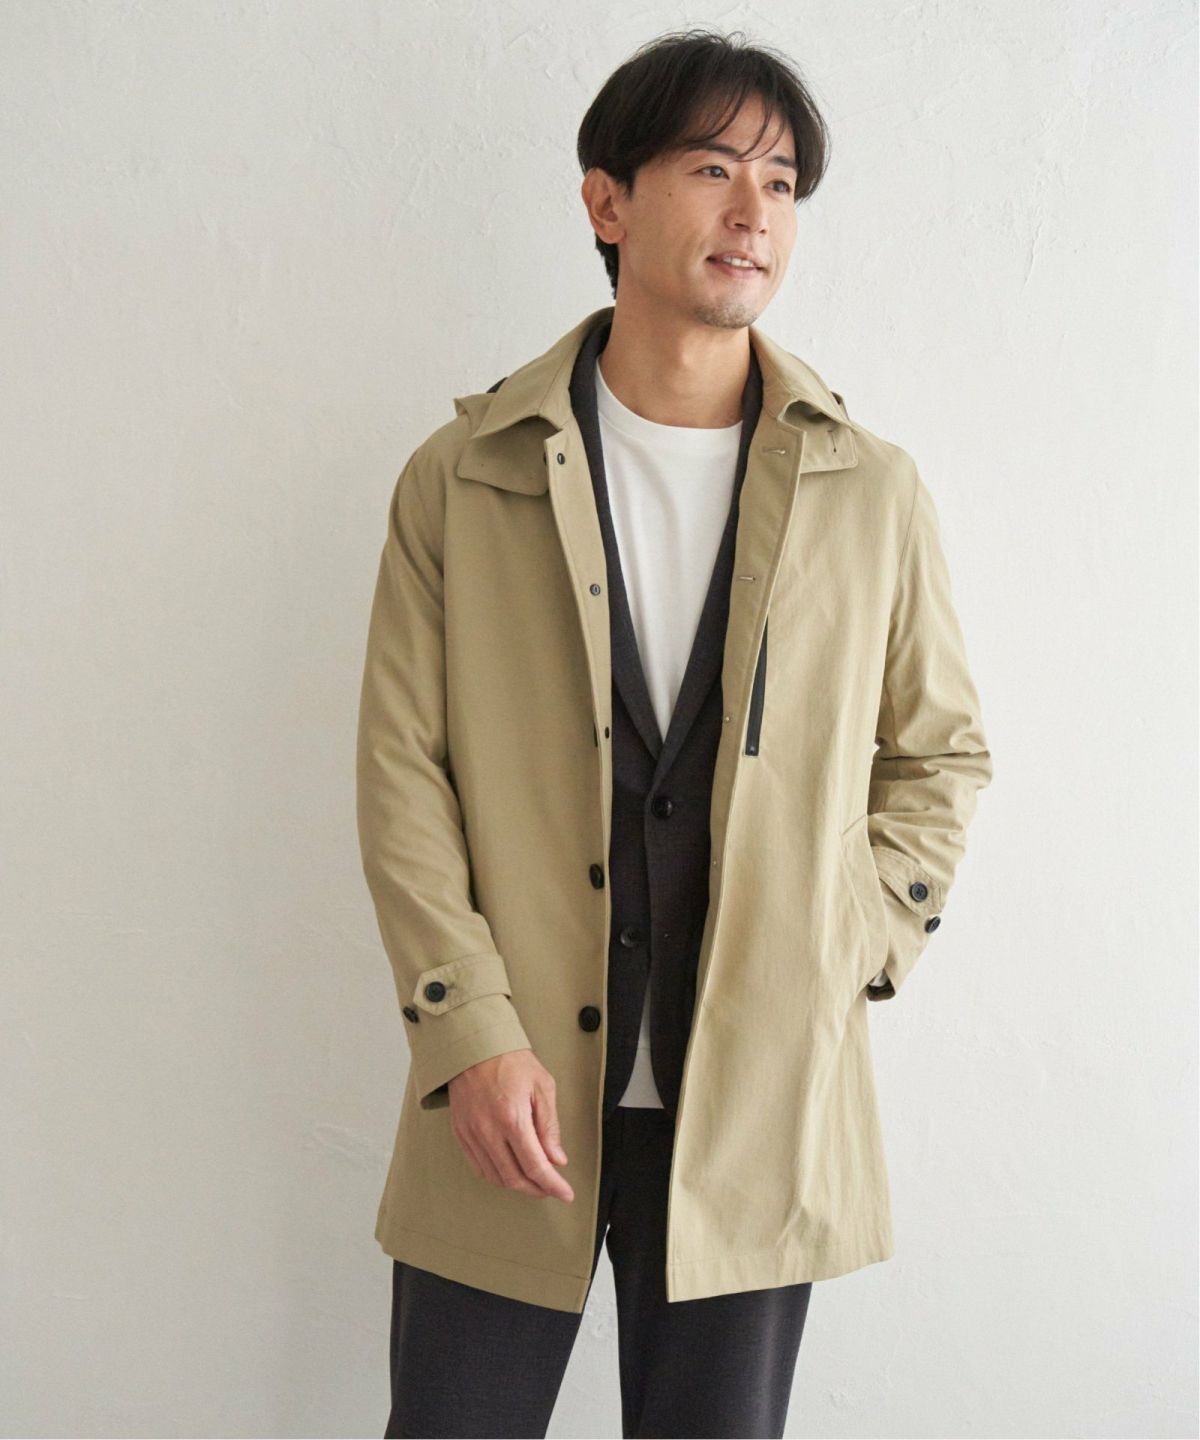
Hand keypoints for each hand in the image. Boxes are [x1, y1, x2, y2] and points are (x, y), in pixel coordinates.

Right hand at [447, 1049, 573, 1201]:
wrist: (474, 1045)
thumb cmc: (510, 1060)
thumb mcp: (542, 1086)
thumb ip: (550, 1126)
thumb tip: (557, 1159)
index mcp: (512, 1118)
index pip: (535, 1166)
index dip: (553, 1185)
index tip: (565, 1194)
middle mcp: (488, 1131)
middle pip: (514, 1178)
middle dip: (537, 1189)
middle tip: (551, 1189)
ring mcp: (471, 1133)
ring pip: (495, 1177)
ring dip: (517, 1185)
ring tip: (534, 1181)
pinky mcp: (460, 1132)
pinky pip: (478, 1166)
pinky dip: (497, 1175)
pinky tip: (510, 1170)